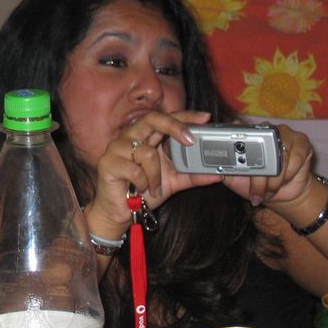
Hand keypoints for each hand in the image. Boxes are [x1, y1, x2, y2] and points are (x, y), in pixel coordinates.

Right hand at [85, 109, 219, 237]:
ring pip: (146, 152)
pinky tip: (139, 189)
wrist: (119, 212)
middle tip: (190, 140)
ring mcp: (117, 148)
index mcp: (146, 137)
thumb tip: (219, 174)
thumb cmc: (143, 192)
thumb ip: (192, 176)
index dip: (185, 115)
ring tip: (154, 188)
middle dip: (173, 126)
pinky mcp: (108, 163)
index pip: (165, 118)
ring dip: (156, 175)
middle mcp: (130, 137)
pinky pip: (134, 170)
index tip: (205, 118)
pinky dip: (143, 183)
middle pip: (152, 119)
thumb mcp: (172, 183)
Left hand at [222, 125, 314, 207]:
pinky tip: (285, 181)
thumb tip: (211, 163)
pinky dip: (289, 173)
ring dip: (274, 179)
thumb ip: (221, 167)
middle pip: (259, 148)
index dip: (236, 142)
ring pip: (277, 156)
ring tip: (269, 191)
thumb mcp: (233, 177)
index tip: (236, 158)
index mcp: (245, 134)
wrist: (281, 193)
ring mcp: (283, 133)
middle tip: (256, 192)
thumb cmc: (254, 184)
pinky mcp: (301, 141)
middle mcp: (263, 129)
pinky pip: (295, 157)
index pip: (237, 130)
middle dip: (258, 175)